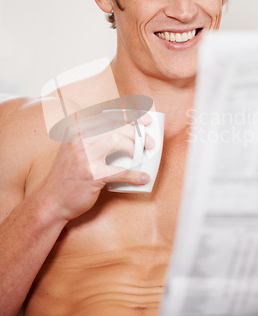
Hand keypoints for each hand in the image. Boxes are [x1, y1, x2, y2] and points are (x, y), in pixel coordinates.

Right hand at [33, 113, 153, 221]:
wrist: (51, 200)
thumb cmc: (69, 175)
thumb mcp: (75, 149)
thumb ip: (94, 139)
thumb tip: (128, 134)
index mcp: (75, 129)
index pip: (107, 115)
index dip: (130, 115)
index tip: (146, 120)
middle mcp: (78, 138)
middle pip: (115, 127)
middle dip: (137, 134)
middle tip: (148, 143)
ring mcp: (84, 156)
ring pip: (117, 142)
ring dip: (135, 149)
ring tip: (141, 157)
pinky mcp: (91, 175)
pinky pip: (120, 171)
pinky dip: (135, 175)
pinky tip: (143, 178)